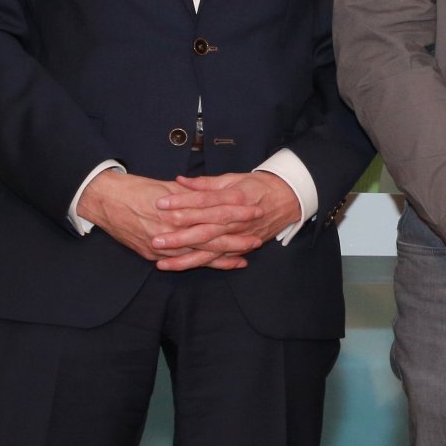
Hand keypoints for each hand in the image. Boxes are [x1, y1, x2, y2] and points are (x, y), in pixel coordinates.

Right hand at [76, 170, 261, 270]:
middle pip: (210, 237)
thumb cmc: (136, 189)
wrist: (104, 200)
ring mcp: (161, 244)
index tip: (254, 210)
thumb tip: (211, 195)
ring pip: (198, 253)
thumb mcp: (167, 188)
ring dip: (222, 256)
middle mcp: (171, 229)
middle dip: (235, 239)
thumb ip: (191, 194)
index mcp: (178, 209)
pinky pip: (181, 262)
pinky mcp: (152, 253)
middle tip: (257, 240)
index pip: (214, 212)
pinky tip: (217, 265)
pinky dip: (200, 264)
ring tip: (243, 257)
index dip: (236, 212)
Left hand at [154, 172, 304, 269]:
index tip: (160, 203)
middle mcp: (236, 220)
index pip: (204, 201)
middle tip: (156, 239)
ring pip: (210, 250)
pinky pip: (220, 258)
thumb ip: (205, 183)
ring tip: (161, 261)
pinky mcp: (242, 246)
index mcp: (234, 198)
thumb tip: (180, 181)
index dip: (182, 202)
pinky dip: (202, 265)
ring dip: (186, 258)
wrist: (289, 199)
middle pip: (205, 229)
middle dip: (179, 237)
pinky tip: (181, 267)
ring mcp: (239, 236)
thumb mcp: (233, 179)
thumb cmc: (258, 186)